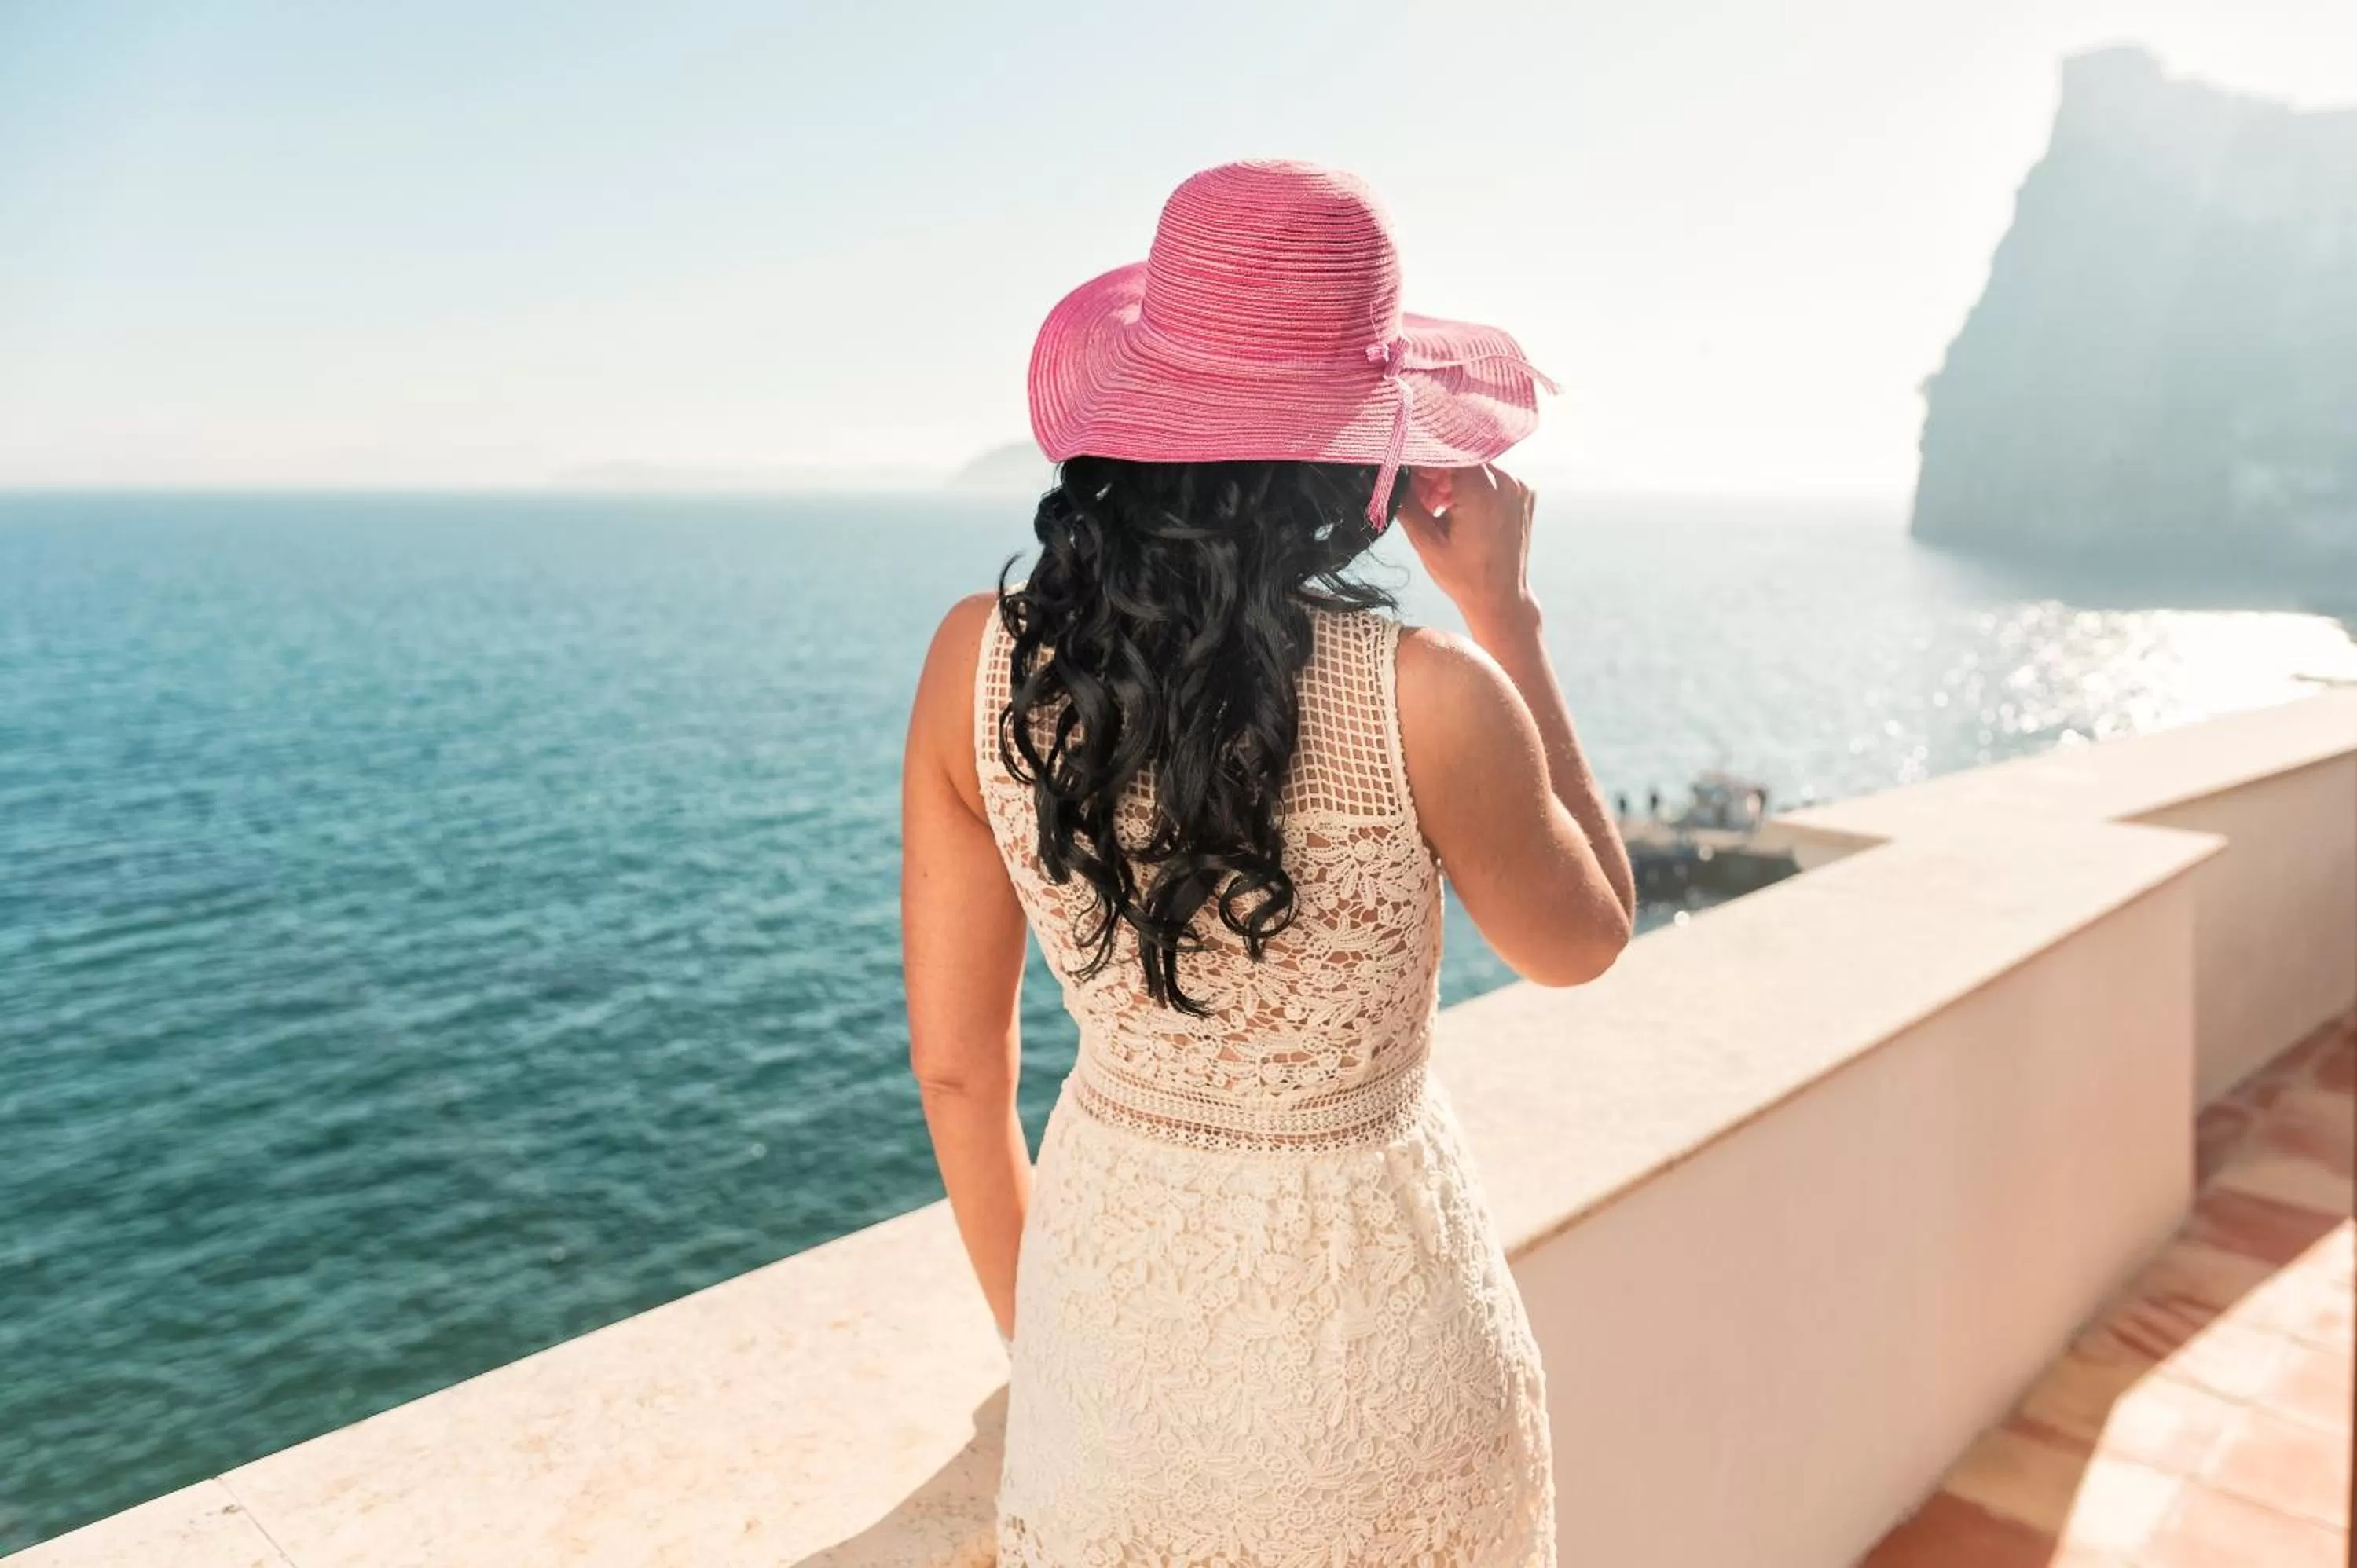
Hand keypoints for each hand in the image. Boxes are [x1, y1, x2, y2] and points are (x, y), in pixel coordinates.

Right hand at [1394, 464, 1539, 634]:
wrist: (1500, 597)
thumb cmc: (1463, 576)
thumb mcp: (1425, 542)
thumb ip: (1406, 503)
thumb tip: (1394, 475)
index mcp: (1482, 490)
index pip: (1445, 452)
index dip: (1422, 459)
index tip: (1408, 474)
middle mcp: (1506, 481)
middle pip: (1462, 457)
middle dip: (1437, 472)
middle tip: (1420, 496)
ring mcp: (1519, 486)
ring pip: (1477, 466)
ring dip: (1454, 479)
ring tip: (1439, 507)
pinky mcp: (1525, 493)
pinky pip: (1493, 478)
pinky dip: (1474, 487)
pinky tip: (1460, 510)